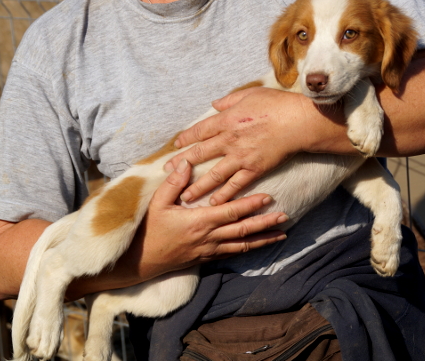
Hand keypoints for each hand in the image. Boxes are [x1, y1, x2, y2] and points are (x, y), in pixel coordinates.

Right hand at [127, 158, 288, 280]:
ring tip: (282, 235)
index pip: (231, 212)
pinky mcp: (207, 258)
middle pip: (243, 230)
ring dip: (263, 239)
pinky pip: (233, 254)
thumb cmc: (149, 230)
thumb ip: (173, 183)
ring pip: (242, 245)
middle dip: (266, 223)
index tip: (268, 198)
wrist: (140, 261)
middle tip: (285, 217)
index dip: (250, 205)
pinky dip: (248, 249)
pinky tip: (260, 246)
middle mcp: (209, 237)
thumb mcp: (156, 203)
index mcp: (199, 221)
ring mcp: (210, 250)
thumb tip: (185, 163)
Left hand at [166, 87, 324, 205]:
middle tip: (167, 173)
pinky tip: (214, 203)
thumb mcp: (250, 94)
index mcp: (226, 120)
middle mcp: (229, 139)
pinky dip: (224, 195)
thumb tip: (215, 104)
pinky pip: (235, 184)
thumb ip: (229, 101)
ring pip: (213, 175)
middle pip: (199, 154)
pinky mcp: (254, 169)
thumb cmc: (277, 104)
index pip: (199, 131)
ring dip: (198, 187)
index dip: (186, 138)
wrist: (298, 121)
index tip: (176, 145)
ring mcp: (240, 156)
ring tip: (186, 197)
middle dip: (182, 164)